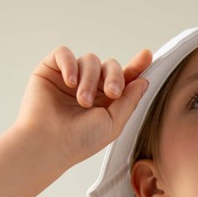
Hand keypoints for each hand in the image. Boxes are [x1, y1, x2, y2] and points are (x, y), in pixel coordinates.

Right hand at [14, 46, 152, 170]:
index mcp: (106, 101)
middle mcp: (89, 87)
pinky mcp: (50, 70)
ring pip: (89, 60)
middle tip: (112, 93)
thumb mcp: (114, 123)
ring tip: (82, 101)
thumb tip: (144, 80)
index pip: (124, 79)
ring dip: (90, 79)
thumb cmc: (81, 140)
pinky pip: (64, 53)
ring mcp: (70, 77)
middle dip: (114, 77)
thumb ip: (130, 101)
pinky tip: (70, 82)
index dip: (136, 67)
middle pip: (110, 66)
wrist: (50, 143)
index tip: (147, 56)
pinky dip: (70, 64)